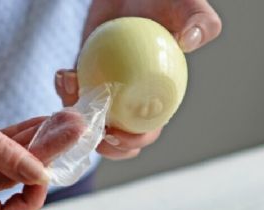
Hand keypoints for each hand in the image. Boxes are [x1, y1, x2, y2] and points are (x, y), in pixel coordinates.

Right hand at [0, 58, 83, 209]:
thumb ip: (0, 150)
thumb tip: (40, 175)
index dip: (28, 205)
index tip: (46, 172)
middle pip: (7, 194)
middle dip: (40, 166)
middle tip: (71, 132)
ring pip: (6, 172)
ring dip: (34, 148)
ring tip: (62, 122)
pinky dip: (17, 141)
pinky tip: (41, 121)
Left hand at [56, 0, 221, 159]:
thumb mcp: (188, 5)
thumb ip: (199, 22)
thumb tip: (189, 41)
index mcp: (159, 97)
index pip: (147, 131)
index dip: (133, 141)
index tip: (119, 135)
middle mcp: (132, 99)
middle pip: (116, 135)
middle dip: (100, 143)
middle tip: (89, 128)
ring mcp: (107, 87)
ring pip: (89, 116)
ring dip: (76, 114)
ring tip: (72, 88)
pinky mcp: (86, 73)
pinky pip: (73, 89)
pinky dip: (65, 87)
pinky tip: (64, 75)